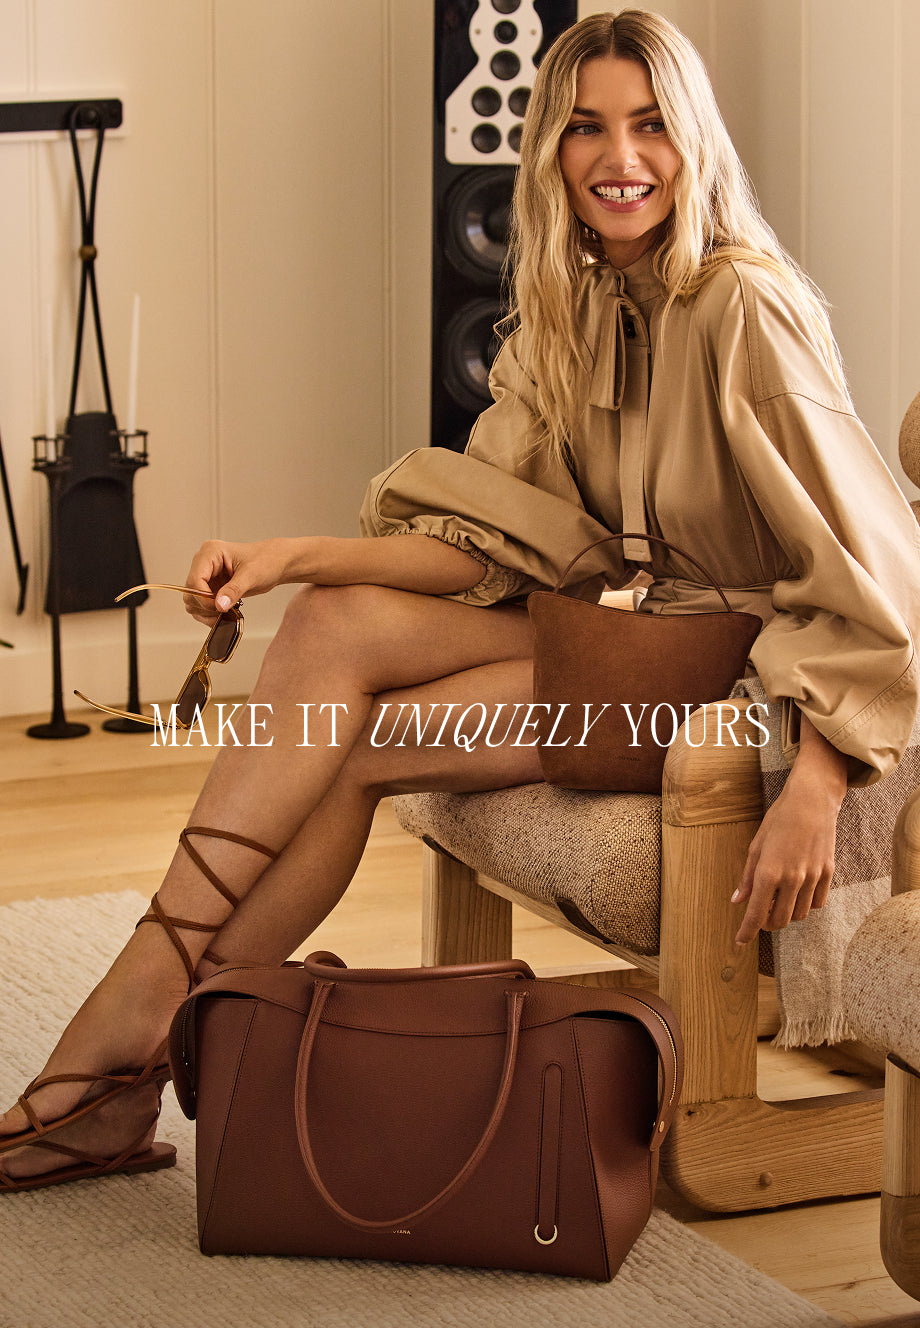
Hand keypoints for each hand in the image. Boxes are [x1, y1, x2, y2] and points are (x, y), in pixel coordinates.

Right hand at [182, 538, 295, 622]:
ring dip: (206, 612)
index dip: (204, 598)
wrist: (275, 564)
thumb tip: (219, 604)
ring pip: (192, 600)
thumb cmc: (266, 561)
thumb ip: (234, 590)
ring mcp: (206, 575)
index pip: (195, 579)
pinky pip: (201, 604)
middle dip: (205, 606)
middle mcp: (204, 563)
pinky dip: (209, 613)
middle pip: (190, 592)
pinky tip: (224, 613)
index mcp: (211, 552)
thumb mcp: (251, 576)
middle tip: (224, 612)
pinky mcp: (211, 586)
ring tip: (226, 614)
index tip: (219, 608)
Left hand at [731, 713, 846, 946]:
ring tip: (778, 900)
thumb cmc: (778, 820)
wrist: (811, 801)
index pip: (756, 914)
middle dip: (767, 924)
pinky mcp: (829, 874)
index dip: (746, 932)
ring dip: (787, 914)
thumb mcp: (755, 846)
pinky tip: (797, 894)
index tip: (740, 942)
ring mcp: (813, 877)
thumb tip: (737, 901)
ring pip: (800, 915)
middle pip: (780, 920)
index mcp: (768, 872)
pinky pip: (817, 903)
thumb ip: (747, 877)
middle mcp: (792, 879)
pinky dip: (806, 905)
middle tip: (760, 915)